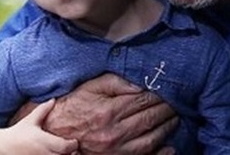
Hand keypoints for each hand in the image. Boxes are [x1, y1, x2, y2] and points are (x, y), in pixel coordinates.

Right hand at [0, 99, 78, 154]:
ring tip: (60, 153)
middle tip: (68, 150)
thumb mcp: (30, 121)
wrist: (0, 148)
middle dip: (70, 154)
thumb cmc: (16, 134)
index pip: (67, 147)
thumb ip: (43, 110)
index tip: (73, 142)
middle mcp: (43, 154)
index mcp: (44, 142)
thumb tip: (53, 99)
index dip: (73, 145)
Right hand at [44, 73, 177, 154]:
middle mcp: (113, 133)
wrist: (54, 131)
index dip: (158, 95)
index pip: (143, 101)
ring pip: (149, 140)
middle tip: (175, 103)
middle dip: (166, 110)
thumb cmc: (73, 105)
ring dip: (166, 129)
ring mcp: (114, 151)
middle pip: (149, 119)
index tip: (167, 90)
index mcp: (109, 111)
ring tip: (174, 118)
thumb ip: (116, 82)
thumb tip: (140, 85)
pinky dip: (159, 154)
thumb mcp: (91, 86)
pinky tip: (169, 147)